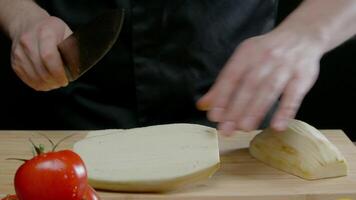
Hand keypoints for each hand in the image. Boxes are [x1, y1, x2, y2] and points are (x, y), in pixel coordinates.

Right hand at [10, 16, 71, 90]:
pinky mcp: (15, 62)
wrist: (28, 24)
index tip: (65, 79)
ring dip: (47, 84)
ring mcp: (19, 53)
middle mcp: (28, 42)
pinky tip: (46, 82)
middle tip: (62, 82)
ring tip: (56, 83)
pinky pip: (27, 79)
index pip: (49, 56)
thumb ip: (73, 49)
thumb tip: (78, 66)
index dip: (58, 72)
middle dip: (55, 81)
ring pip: (34, 77)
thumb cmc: (51, 29)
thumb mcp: (66, 32)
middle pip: (41, 70)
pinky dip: (39, 84)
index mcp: (45, 33)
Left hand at [197, 31, 322, 134]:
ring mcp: (285, 67)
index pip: (231, 76)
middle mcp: (265, 58)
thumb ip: (224, 83)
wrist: (302, 34)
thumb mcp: (243, 60)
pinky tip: (277, 126)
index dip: (221, 96)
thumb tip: (203, 105)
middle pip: (249, 86)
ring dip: (256, 110)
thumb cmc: (266, 52)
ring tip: (245, 128)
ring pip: (269, 90)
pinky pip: (294, 95)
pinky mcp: (303, 76)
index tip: (213, 116)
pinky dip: (286, 111)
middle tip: (226, 129)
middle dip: (236, 108)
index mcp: (247, 53)